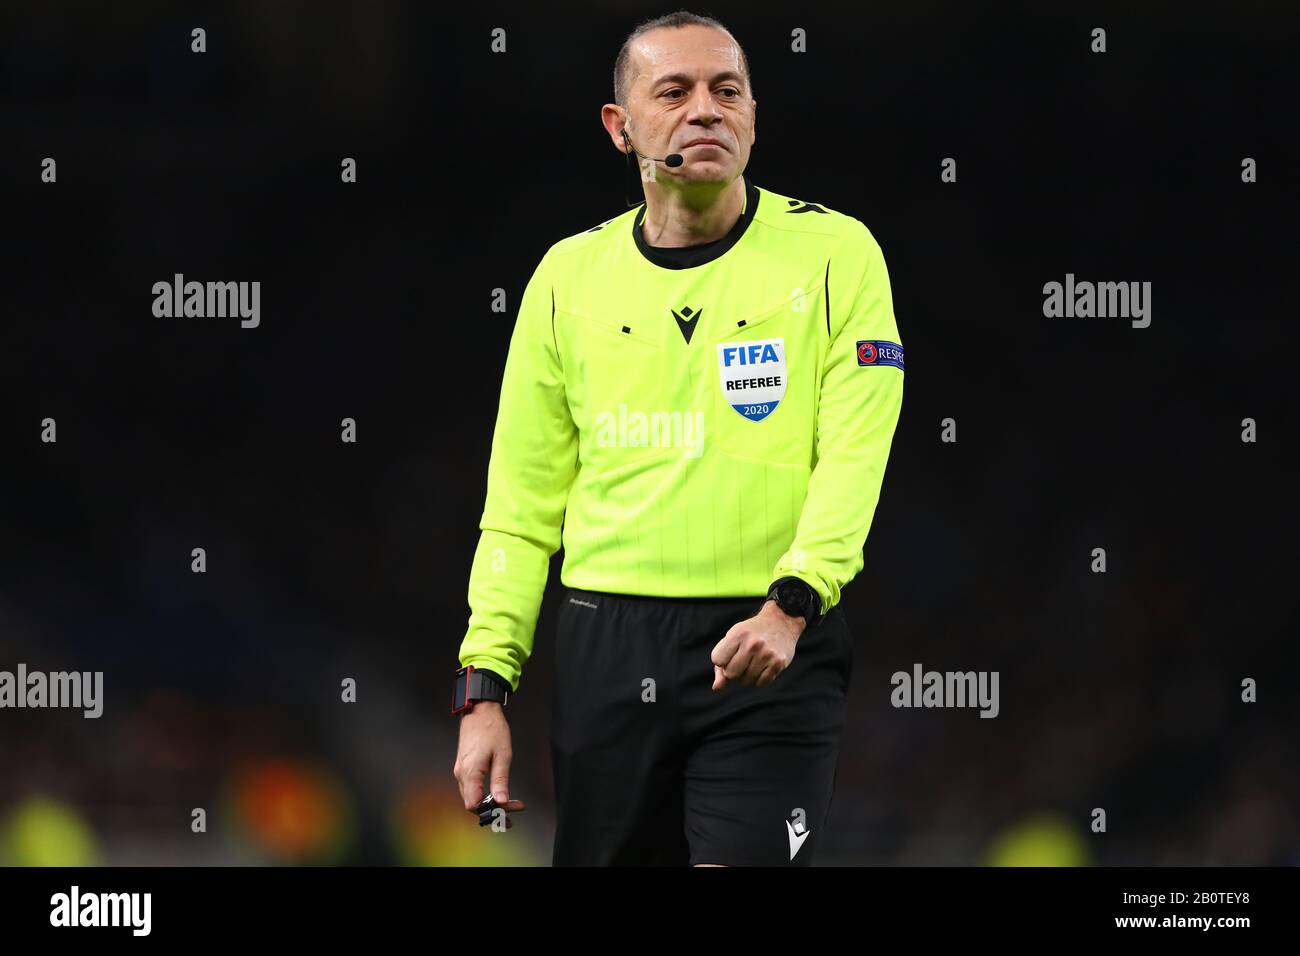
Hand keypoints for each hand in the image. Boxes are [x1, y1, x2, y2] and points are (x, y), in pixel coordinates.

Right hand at [453, 701, 526, 826]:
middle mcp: (461, 774)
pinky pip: (471, 788)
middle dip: (494, 811)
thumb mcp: (503, 755)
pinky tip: (497, 793)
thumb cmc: (492, 729)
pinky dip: (484, 794)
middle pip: (472, 804)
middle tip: (514, 812)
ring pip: (472, 797)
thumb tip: (502, 802)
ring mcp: (460, 770)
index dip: (491, 812)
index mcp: (470, 772)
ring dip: (489, 803)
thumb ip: (500, 780)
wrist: (479, 711)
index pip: (474, 805)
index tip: (509, 812)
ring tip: (510, 805)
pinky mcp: (463, 767)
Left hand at [710, 599, 805, 689]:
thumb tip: (717, 687)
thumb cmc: (751, 633)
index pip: (717, 660)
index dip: (722, 660)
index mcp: (738, 633)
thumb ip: (721, 663)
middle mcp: (753, 644)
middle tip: (742, 659)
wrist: (780, 622)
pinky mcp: (778, 663)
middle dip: (733, 670)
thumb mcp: (733, 639)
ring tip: (753, 662)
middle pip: (731, 674)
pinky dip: (759, 679)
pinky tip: (763, 667)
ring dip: (746, 676)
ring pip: (746, 681)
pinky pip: (761, 683)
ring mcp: (767, 654)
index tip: (730, 653)